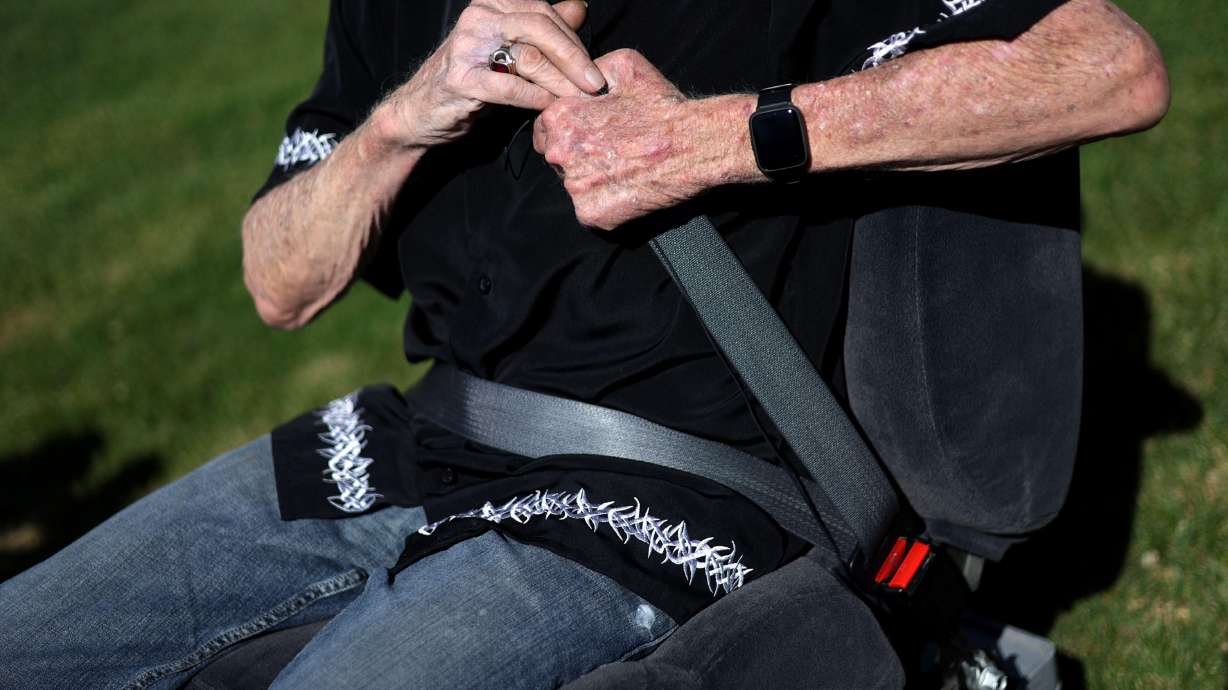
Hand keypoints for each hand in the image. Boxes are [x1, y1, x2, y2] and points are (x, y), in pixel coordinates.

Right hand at [377, 0, 605, 147]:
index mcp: (492, 4)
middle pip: (540, 28)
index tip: (594, 68)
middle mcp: (479, 17)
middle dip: (574, 58)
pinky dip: (535, 98)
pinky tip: (550, 108)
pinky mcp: (461, 79)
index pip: (544, 13)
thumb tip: (579, 7)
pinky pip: (509, 87)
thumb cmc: (472, 79)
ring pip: (528, 57)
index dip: (574, 41)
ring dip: (560, 83)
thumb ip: (544, 29)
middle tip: (596, 84)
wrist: (422, 111)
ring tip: (579, 101)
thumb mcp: (510, 49)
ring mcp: (466, 46)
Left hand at [532, 49, 726, 230]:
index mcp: (561, 118)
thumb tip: (578, 75)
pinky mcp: (592, 214)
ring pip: (575, 185)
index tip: (590, 133)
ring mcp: (575, 188)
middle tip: (613, 152)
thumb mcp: (623, 65)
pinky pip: (591, 210)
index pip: (544, 129)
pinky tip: (628, 188)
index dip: (568, 131)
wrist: (694, 145)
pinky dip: (607, 203)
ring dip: (594, 180)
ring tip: (625, 169)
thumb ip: (589, 69)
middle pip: (558, 159)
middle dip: (579, 156)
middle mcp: (560, 154)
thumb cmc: (661, 107)